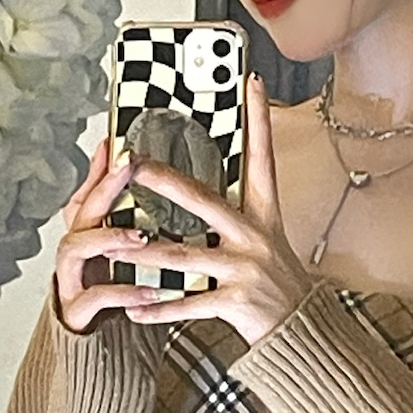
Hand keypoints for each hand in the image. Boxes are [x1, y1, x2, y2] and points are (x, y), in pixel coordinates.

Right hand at [55, 137, 163, 332]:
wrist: (95, 348)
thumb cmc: (110, 290)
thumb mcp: (119, 250)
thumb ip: (126, 216)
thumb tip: (135, 179)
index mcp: (85, 234)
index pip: (87, 193)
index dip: (98, 168)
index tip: (115, 145)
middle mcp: (72, 252)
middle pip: (80, 212)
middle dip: (103, 188)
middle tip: (128, 168)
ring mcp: (70, 280)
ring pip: (74, 249)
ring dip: (108, 237)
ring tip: (140, 235)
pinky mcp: (76, 312)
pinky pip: (93, 298)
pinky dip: (122, 292)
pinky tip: (150, 291)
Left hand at [103, 74, 315, 346]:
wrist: (301, 330)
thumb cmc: (275, 281)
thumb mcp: (265, 238)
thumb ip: (236, 213)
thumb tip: (201, 188)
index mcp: (263, 214)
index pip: (261, 157)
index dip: (258, 119)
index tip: (251, 82)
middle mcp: (254, 236)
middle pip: (204, 201)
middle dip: (164, 182)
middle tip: (131, 164)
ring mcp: (246, 269)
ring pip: (184, 256)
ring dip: (143, 255)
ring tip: (111, 249)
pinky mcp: (237, 302)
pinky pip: (188, 304)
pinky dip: (157, 310)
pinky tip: (131, 310)